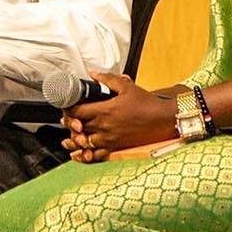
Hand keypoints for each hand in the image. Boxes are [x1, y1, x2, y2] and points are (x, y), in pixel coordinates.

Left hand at [62, 73, 178, 162]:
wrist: (163, 120)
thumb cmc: (147, 104)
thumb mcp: (127, 86)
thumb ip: (107, 80)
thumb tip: (93, 75)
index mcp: (105, 110)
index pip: (77, 111)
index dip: (68, 108)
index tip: (67, 104)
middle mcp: (104, 127)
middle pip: (77, 127)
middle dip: (70, 122)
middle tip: (68, 117)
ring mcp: (109, 139)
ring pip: (83, 142)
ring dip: (74, 139)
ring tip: (69, 136)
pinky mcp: (115, 148)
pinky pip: (95, 155)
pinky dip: (84, 155)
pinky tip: (78, 154)